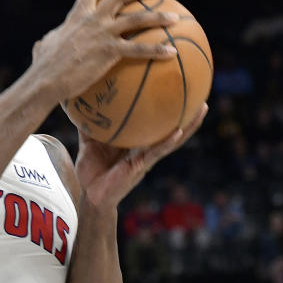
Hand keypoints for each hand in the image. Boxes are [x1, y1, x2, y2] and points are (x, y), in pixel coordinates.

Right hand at [28, 0, 179, 102]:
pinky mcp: (109, 51)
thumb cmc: (42, 68)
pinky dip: (157, 49)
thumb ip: (48, 41)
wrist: (45, 80)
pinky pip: (139, 49)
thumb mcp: (42, 47)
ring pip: (137, 18)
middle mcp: (92, 20)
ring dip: (159, 16)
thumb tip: (43, 44)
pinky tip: (172, 53)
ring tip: (175, 18)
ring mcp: (102, 34)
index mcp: (76, 17)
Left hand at [75, 103, 207, 209]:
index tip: (177, 88)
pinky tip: (179, 131)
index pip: (155, 122)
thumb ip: (88, 125)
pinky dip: (168, 141)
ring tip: (203, 108)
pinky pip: (157, 152)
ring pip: (173, 139)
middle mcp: (145, 148)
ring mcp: (146, 157)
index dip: (167, 107)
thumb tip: (80, 101)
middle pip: (172, 127)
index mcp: (136, 141)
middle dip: (188, 112)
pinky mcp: (142, 166)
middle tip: (202, 92)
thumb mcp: (88, 143)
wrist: (90, 195)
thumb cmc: (91, 170)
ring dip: (190, 125)